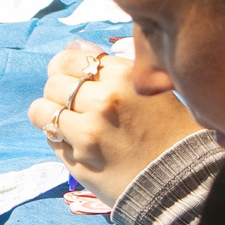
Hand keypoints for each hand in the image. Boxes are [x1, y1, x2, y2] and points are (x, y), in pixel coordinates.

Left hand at [28, 40, 203, 200]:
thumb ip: (110, 68)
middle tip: (76, 106)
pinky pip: (49, 137)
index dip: (64, 68)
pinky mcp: (77, 159)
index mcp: (123, 76)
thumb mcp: (149, 88)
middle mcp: (103, 100)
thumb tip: (72, 44)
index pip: (70, 59)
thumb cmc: (171, 131)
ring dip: (51, 115)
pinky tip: (77, 143)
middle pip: (53, 83)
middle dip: (59, 92)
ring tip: (73, 124)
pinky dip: (56, 137)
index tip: (71, 78)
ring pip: (41, 110)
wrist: (183, 180)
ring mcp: (87, 131)